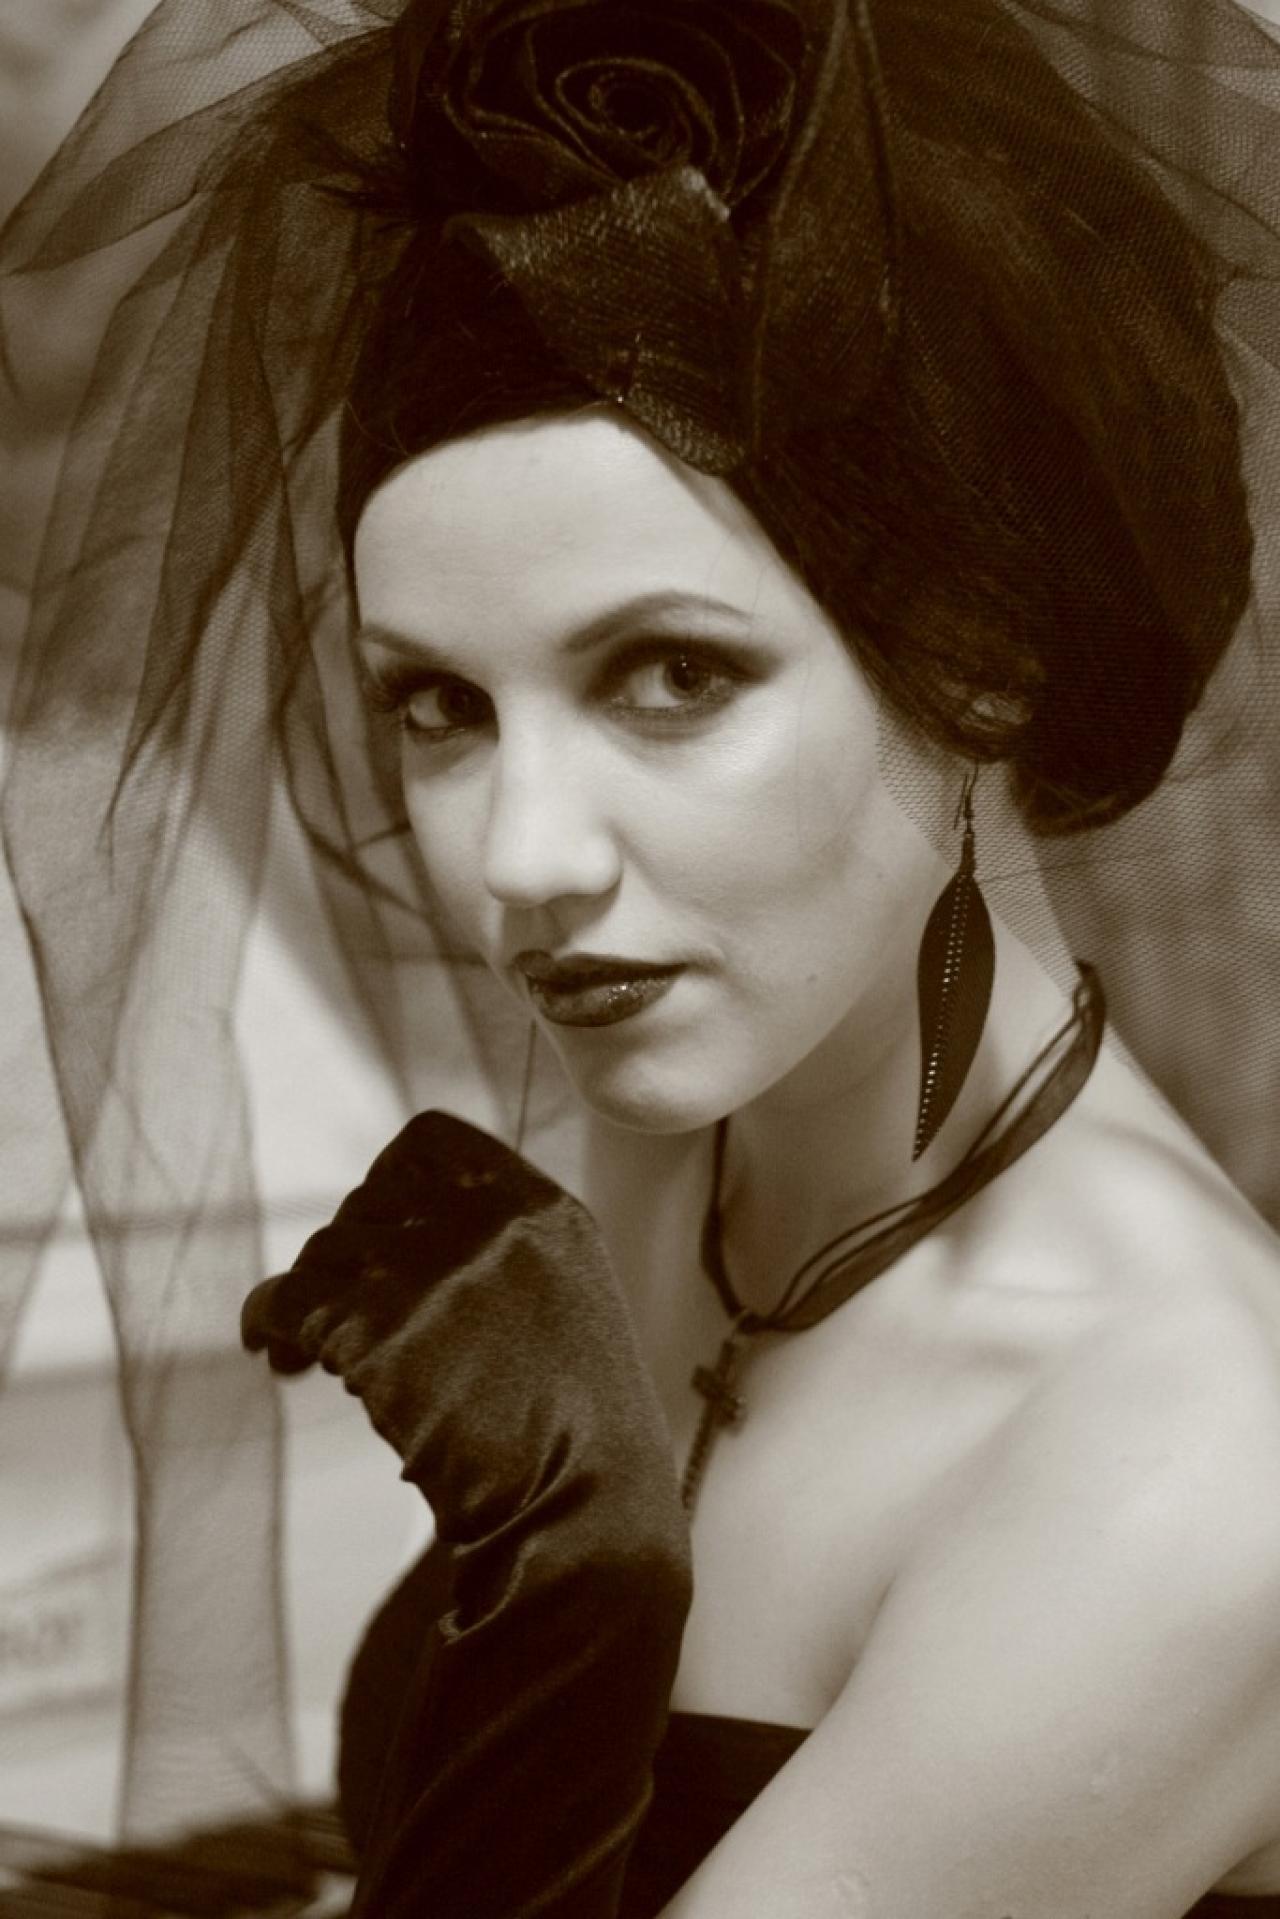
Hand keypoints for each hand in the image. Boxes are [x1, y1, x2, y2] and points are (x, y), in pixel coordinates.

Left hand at [241, 1108, 680, 1546]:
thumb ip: (500, 1250)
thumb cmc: (575, 1433)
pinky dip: (266, 1323)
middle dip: (344, 1256)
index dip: (386, 1185)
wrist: (588, 1516)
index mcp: (546, 1211)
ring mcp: (439, 1271)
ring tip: (302, 1354)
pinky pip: (291, 1301)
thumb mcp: (567, 1302)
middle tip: (332, 1316)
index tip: (374, 1235)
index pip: (431, 1144)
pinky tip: (271, 1354)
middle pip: (369, 1203)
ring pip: (327, 1254)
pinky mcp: (386, 1330)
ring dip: (307, 1303)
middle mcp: (492, 1223)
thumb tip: (392, 1228)